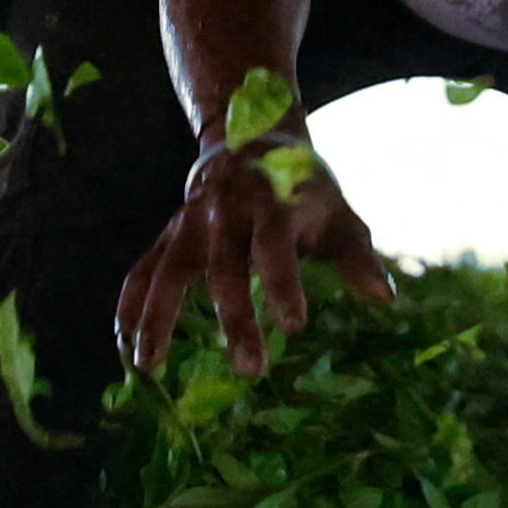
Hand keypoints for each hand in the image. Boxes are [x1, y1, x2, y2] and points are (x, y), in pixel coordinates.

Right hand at [118, 133, 393, 378]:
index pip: (276, 248)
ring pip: (169, 271)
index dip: (284, 285)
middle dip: (235, 319)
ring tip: (151, 366)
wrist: (250, 137)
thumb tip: (383, 300)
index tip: (295, 325)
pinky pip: (144, 268)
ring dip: (158, 318)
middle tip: (249, 370)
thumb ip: (356, 257)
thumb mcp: (337, 213)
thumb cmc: (301, 188)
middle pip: (225, 270)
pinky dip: (130, 301)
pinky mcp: (170, 232)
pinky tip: (123, 340)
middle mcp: (227, 214)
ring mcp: (192, 223)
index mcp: (273, 206)